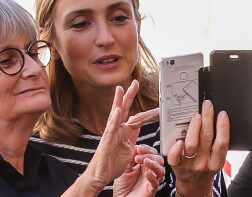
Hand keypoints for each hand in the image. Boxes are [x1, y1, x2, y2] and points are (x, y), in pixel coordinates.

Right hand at [79, 79, 158, 193]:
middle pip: (124, 109)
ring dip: (118, 101)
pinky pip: (111, 129)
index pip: (137, 119)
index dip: (147, 113)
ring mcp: (111, 134)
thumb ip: (132, 136)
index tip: (158, 108)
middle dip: (130, 95)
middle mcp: (117, 129)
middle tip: (135, 82)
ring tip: (121, 89)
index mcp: (124, 132)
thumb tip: (137, 126)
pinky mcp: (106, 141)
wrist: (100, 176)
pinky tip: (117, 110)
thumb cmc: (112, 163)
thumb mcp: (128, 149)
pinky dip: (114, 119)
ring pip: (116, 114)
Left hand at [113, 144, 164, 196]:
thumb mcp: (125, 167)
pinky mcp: (150, 190)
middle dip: (149, 155)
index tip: (139, 148)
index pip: (151, 152)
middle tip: (138, 157)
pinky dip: (152, 177)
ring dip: (153, 164)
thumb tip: (136, 146)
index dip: (147, 148)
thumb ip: (131, 157)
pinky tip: (146, 174)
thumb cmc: (122, 185)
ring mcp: (151, 180)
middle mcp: (149, 171)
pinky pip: (156, 183)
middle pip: (159, 159)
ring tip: (144, 162)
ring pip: (161, 170)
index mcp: (143, 164)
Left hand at [168, 100, 229, 196]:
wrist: (193, 185)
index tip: (222, 113)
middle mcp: (204, 163)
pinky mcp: (176, 165)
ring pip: (191, 144)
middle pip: (206, 139)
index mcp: (216, 162)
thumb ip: (213, 144)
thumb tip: (212, 119)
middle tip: (206, 105)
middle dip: (207, 118)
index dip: (223, 127)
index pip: (222, 143)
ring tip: (195, 115)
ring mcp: (189, 165)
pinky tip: (178, 139)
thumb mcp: (214, 159)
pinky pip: (175, 156)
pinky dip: (176, 147)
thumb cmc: (204, 166)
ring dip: (194, 127)